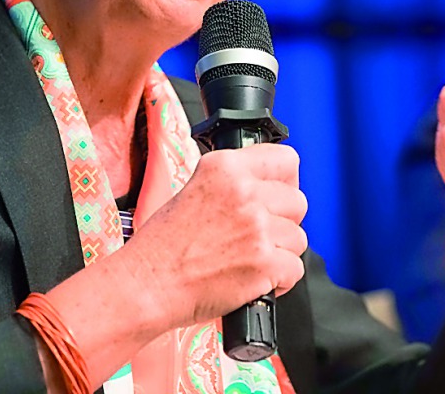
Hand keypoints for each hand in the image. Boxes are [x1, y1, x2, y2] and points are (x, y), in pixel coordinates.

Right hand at [118, 142, 307, 335]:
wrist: (146, 285)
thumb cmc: (162, 247)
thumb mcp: (193, 189)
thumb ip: (233, 183)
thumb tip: (268, 186)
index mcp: (225, 168)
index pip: (286, 159)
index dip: (286, 182)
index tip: (279, 195)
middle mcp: (244, 192)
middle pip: (298, 202)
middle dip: (283, 222)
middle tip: (258, 236)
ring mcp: (256, 227)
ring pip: (298, 238)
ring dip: (280, 253)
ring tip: (249, 260)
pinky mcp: (264, 263)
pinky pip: (295, 269)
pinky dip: (279, 281)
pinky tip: (255, 280)